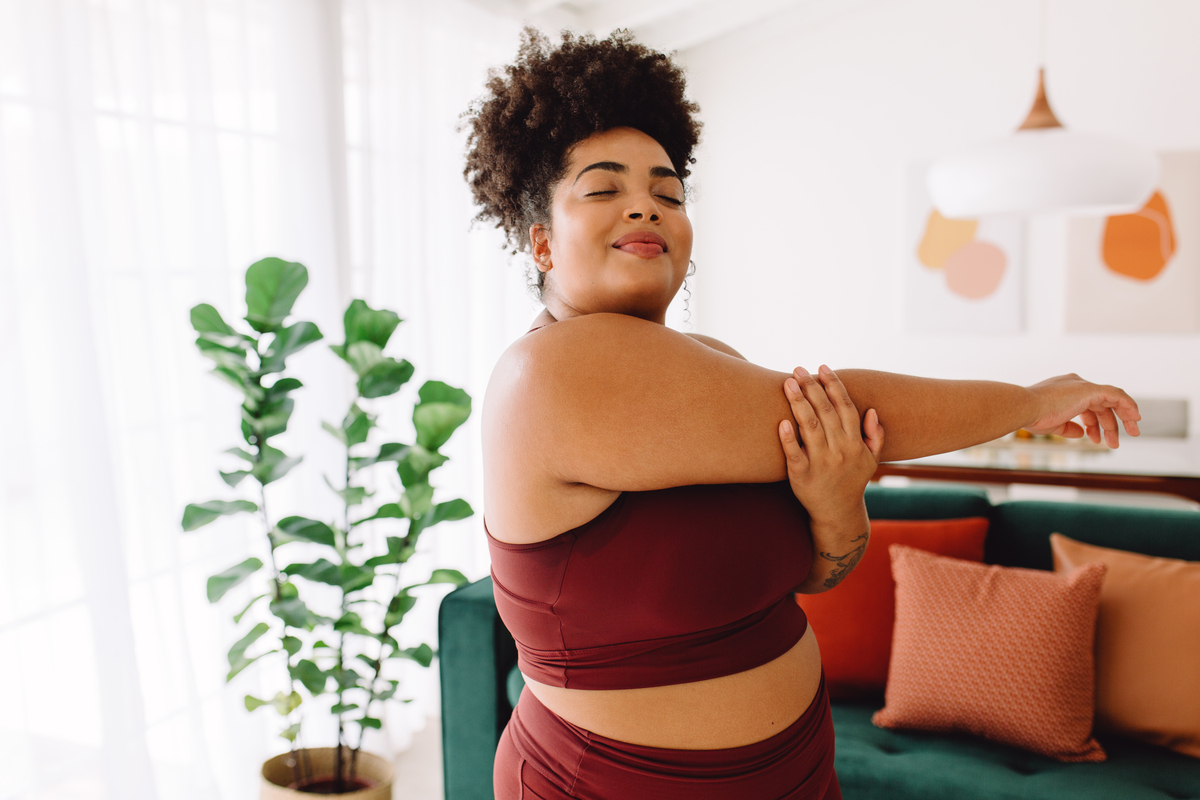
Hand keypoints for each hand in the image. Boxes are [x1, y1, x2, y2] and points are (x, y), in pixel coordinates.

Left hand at [778, 365, 883, 523]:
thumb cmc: (852, 482)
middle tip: (798, 369)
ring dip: (799, 402)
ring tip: (788, 383)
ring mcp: (820, 463)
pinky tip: (781, 422)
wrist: (838, 514)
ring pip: (809, 427)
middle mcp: (839, 451)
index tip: (822, 367)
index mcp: (855, 444)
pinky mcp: (801, 476)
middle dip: (812, 387)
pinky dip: (788, 438)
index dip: (834, 386)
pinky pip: (794, 454)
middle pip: (825, 412)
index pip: (845, 407)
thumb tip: (871, 411)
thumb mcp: (871, 461)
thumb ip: (874, 436)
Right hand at [1024, 373, 1140, 447]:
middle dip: (1109, 425)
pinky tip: (1136, 418)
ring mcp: (1083, 386)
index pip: (1087, 406)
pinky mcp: (1091, 389)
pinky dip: (1128, 405)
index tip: (1095, 438)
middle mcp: (1076, 384)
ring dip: (1122, 419)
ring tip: (1126, 438)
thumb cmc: (1032, 416)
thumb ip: (1068, 428)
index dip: (1093, 423)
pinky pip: (1117, 395)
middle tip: (1114, 443)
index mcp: (1065, 390)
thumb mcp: (1053, 425)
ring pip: (1112, 401)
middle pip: (1101, 405)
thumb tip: (1081, 433)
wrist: (1025, 407)